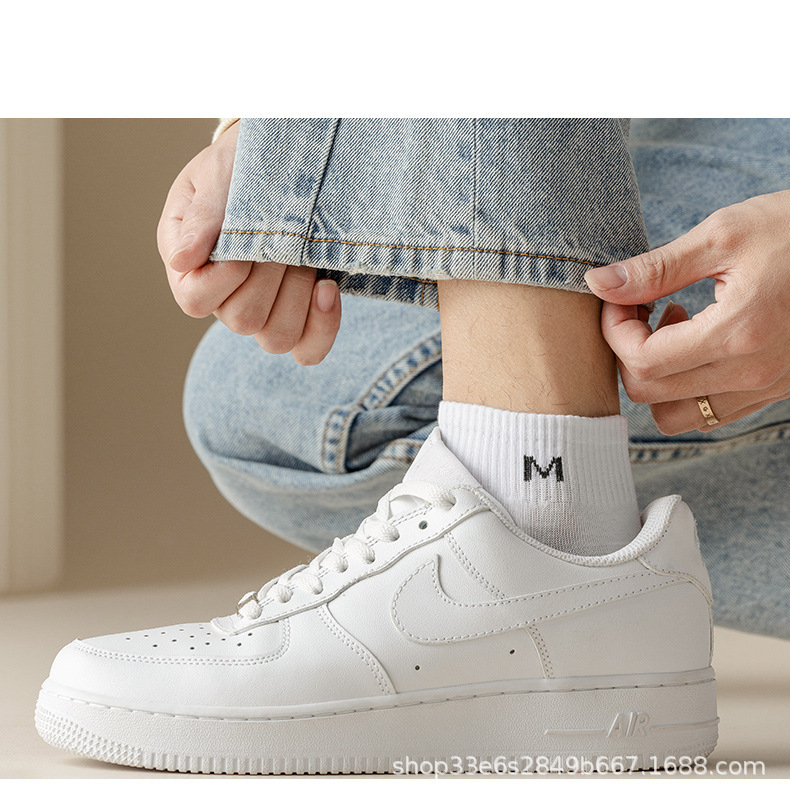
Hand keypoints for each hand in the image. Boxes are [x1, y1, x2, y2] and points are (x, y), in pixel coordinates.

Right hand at [156, 122, 340, 364]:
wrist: (282, 162)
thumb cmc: (239, 166)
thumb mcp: (216, 176)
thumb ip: (203, 216)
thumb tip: (181, 261)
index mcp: (189, 267)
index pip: (195, 301)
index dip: (226, 276)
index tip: (248, 238)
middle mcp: (222, 299)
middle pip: (243, 320)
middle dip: (272, 274)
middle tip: (285, 231)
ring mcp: (262, 312)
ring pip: (276, 338)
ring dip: (298, 295)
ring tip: (304, 254)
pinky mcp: (298, 318)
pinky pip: (307, 350)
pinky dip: (322, 327)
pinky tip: (328, 288)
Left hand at [584, 190, 789, 433]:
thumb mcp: (724, 235)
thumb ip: (655, 268)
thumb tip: (598, 283)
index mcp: (738, 334)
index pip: (642, 360)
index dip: (614, 330)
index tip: (619, 298)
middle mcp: (752, 374)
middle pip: (649, 393)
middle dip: (628, 351)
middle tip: (640, 309)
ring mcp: (767, 388)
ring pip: (676, 416)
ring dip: (656, 378)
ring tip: (673, 327)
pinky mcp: (775, 390)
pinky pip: (710, 413)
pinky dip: (687, 388)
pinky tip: (699, 341)